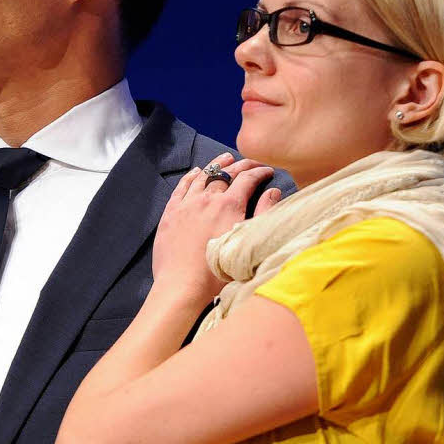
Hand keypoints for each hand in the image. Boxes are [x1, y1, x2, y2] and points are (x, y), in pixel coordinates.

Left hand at [151, 153, 279, 304]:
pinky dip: (191, 177)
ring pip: (202, 177)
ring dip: (216, 165)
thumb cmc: (218, 273)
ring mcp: (186, 205)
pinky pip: (181, 188)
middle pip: (225, 174)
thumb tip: (273, 191)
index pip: (247, 179)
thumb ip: (264, 214)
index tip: (268, 170)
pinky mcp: (170, 214)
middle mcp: (206, 200)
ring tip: (226, 157)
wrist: (182, 286)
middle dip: (241, 165)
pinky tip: (196, 172)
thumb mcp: (248, 242)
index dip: (259, 171)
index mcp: (228, 206)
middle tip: (252, 162)